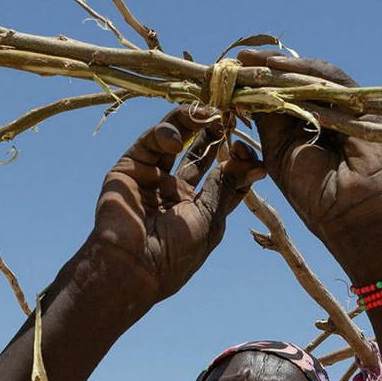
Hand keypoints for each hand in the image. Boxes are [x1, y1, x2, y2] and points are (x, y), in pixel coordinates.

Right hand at [88, 105, 263, 306]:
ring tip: (209, 115)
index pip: (223, 175)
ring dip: (193, 122)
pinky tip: (177, 139)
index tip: (250, 154)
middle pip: (199, 152)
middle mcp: (175, 190)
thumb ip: (225, 187)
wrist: (132, 266)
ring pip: (174, 139)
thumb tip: (251, 164)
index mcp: (198, 208)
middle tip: (230, 118)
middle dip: (215, 134)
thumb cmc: (176, 252)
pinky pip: (149, 141)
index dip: (238, 161)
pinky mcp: (129, 167)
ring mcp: (151, 177)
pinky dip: (165, 132)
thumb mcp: (209, 219)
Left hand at [237, 50, 381, 283]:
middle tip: (237, 60)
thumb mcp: (277, 151)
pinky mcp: (362, 105)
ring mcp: (343, 107)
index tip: (226, 72)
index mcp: (300, 125)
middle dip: (263, 68)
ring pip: (309, 76)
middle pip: (292, 80)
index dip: (253, 83)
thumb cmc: (312, 193)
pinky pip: (331, 79)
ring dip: (279, 66)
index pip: (276, 94)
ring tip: (253, 62)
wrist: (348, 213)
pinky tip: (278, 69)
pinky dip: (305, 70)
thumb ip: (266, 118)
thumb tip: (242, 89)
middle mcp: (322, 112)